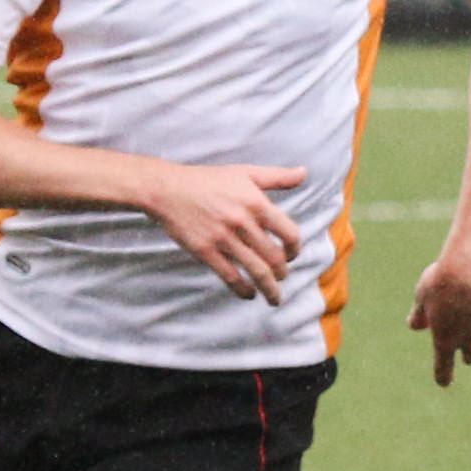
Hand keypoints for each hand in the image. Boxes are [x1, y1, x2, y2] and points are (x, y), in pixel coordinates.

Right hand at [144, 163, 306, 303]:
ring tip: (274, 298)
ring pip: (257, 271)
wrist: (166, 189)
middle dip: (283, 272)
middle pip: (275, 257)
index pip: (289, 233)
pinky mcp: (205, 251)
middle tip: (281, 276)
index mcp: (256, 203)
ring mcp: (223, 238)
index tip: (291, 255)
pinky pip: (230, 277)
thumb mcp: (245, 173)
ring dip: (270, 289)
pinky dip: (243, 290)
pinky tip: (249, 294)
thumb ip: (277, 177)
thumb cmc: (207, 180)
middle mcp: (242, 222)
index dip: (295, 249)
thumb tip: (304, 172)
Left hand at [411, 253, 470, 385]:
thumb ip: (420, 314)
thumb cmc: (441, 282)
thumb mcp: (422, 296)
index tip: (444, 382)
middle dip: (470, 354)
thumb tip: (415, 325)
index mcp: (444, 338)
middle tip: (467, 342)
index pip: (443, 367)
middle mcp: (468, 339)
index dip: (443, 376)